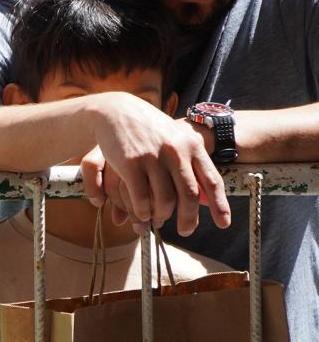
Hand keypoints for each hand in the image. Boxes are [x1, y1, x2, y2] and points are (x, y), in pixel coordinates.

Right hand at [86, 92, 230, 235]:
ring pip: (164, 199)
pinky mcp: (130, 163)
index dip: (220, 205)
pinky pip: (141, 196)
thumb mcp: (176, 138)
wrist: (117, 110)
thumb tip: (206, 196)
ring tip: (159, 219)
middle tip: (186, 230)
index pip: (212, 180)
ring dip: (162, 215)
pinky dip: (143, 210)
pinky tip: (142, 212)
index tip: (223, 223)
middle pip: (189, 195)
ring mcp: (152, 157)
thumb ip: (191, 163)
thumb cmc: (148, 127)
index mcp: (191, 145)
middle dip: (189, 218)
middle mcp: (175, 151)